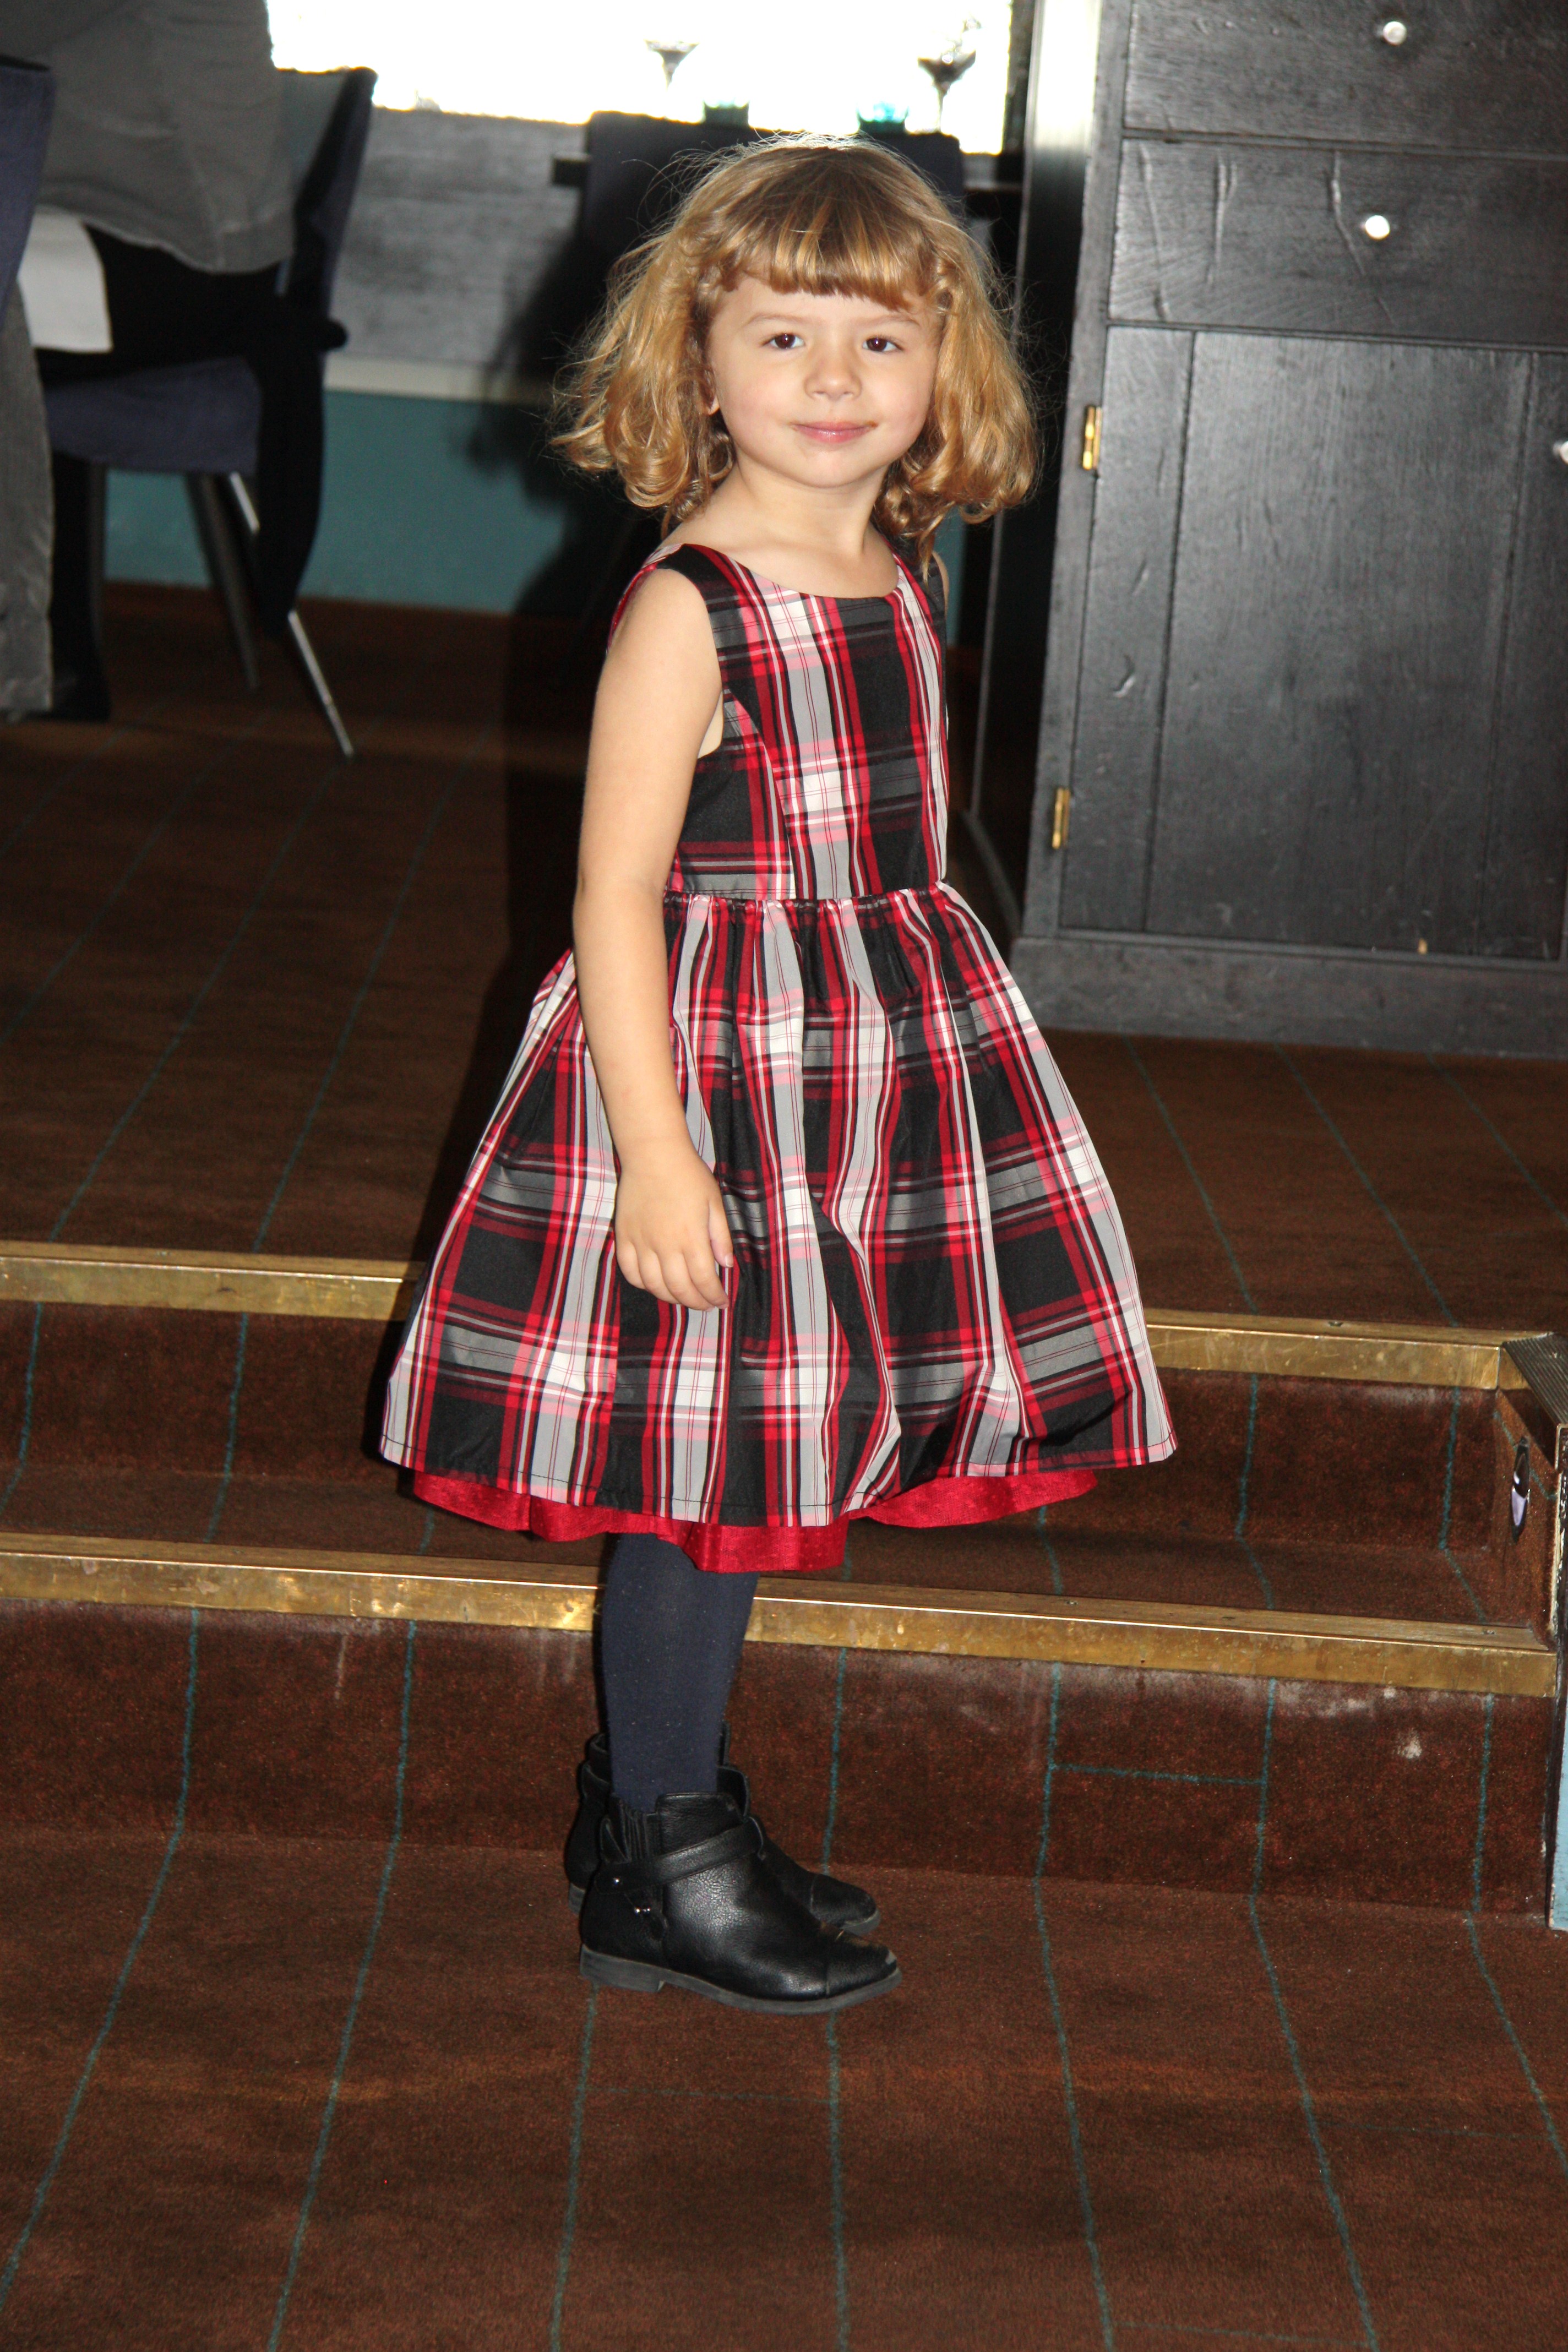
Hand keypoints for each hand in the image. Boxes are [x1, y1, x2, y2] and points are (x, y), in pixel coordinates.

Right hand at [614, 1138, 734, 1310]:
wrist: (653, 1153)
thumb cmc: (688, 1174)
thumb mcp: (714, 1202)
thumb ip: (721, 1236)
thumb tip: (727, 1265)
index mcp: (691, 1237)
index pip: (704, 1280)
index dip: (714, 1297)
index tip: (722, 1302)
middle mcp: (665, 1245)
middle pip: (680, 1289)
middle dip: (696, 1303)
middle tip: (706, 1304)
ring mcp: (641, 1242)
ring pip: (654, 1286)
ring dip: (671, 1298)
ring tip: (683, 1297)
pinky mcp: (624, 1236)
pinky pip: (630, 1272)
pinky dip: (643, 1284)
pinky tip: (655, 1283)